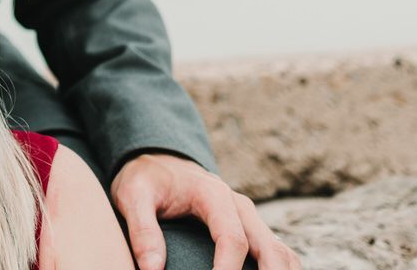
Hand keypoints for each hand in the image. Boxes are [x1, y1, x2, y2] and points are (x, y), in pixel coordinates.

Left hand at [110, 153, 299, 269]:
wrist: (160, 161)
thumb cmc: (146, 179)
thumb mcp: (133, 195)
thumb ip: (143, 230)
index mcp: (215, 195)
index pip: (234, 239)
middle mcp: (240, 207)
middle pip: (271, 250)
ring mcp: (249, 219)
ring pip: (283, 254)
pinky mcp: (251, 230)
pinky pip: (277, 255)